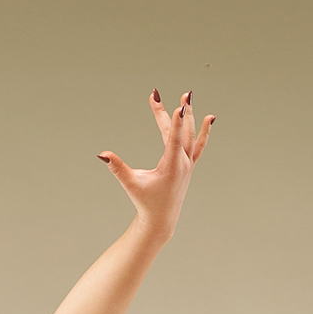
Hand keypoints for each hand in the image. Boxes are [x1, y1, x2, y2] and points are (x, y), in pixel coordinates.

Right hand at [97, 88, 214, 241]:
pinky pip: (199, 145)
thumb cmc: (145, 202)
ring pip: (191, 135)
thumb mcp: (131, 184)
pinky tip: (210, 117)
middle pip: (180, 132)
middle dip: (174, 112)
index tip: (179, 106)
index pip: (174, 140)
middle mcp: (182, 164)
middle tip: (169, 94)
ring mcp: (188, 164)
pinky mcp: (189, 165)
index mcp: (171, 168)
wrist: (161, 219)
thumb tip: (102, 154)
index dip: (176, 122)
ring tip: (188, 95)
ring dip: (190, 115)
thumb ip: (117, 168)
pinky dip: (204, 131)